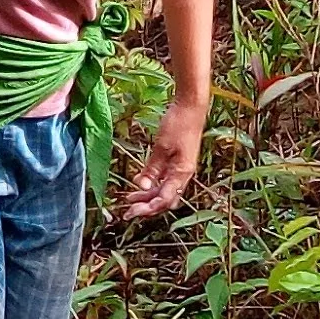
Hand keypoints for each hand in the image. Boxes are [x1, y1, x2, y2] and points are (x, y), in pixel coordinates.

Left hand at [115, 97, 206, 218]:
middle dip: (147, 206)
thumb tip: (141, 186)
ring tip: (130, 198)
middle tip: (128, 211)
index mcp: (182, 173)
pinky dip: (153, 184)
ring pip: (164, 190)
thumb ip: (152, 168)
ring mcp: (181, 168)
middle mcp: (183, 174)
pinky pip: (165, 179)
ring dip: (148, 196)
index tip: (131, 212)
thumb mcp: (161, 146)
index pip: (164, 199)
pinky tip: (141, 183)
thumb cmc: (178, 124)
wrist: (191, 107)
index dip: (147, 208)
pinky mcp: (178, 161)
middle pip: (165, 199)